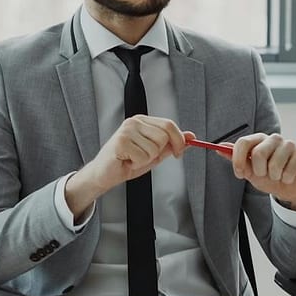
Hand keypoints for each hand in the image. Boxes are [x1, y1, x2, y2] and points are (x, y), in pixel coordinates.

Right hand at [65, 116, 188, 217]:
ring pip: (155, 148)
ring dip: (147, 160)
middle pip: (165, 135)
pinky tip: (127, 162)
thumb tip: (190, 137)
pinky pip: (144, 157)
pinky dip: (138, 164)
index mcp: (143, 121)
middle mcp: (134, 122)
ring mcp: (127, 130)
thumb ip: (171, 144)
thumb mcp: (154, 153)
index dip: (178, 140)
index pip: (169, 124)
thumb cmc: (127, 162)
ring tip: (134, 159)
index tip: (178, 152)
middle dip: (159, 152)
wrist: (104, 174)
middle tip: (144, 157)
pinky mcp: (121, 141)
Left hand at [228, 133, 295, 214]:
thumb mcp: (250, 171)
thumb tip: (218, 148)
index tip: (240, 174)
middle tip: (264, 175)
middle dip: (259, 171)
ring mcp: (289, 144)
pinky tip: (289, 176)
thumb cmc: (268, 177)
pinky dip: (287, 179)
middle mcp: (273, 139)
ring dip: (274, 177)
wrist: (288, 188)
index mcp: (258, 140)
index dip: (238, 159)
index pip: (244, 142)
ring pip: (275, 164)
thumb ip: (237, 160)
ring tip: (278, 176)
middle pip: (258, 153)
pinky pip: (289, 170)